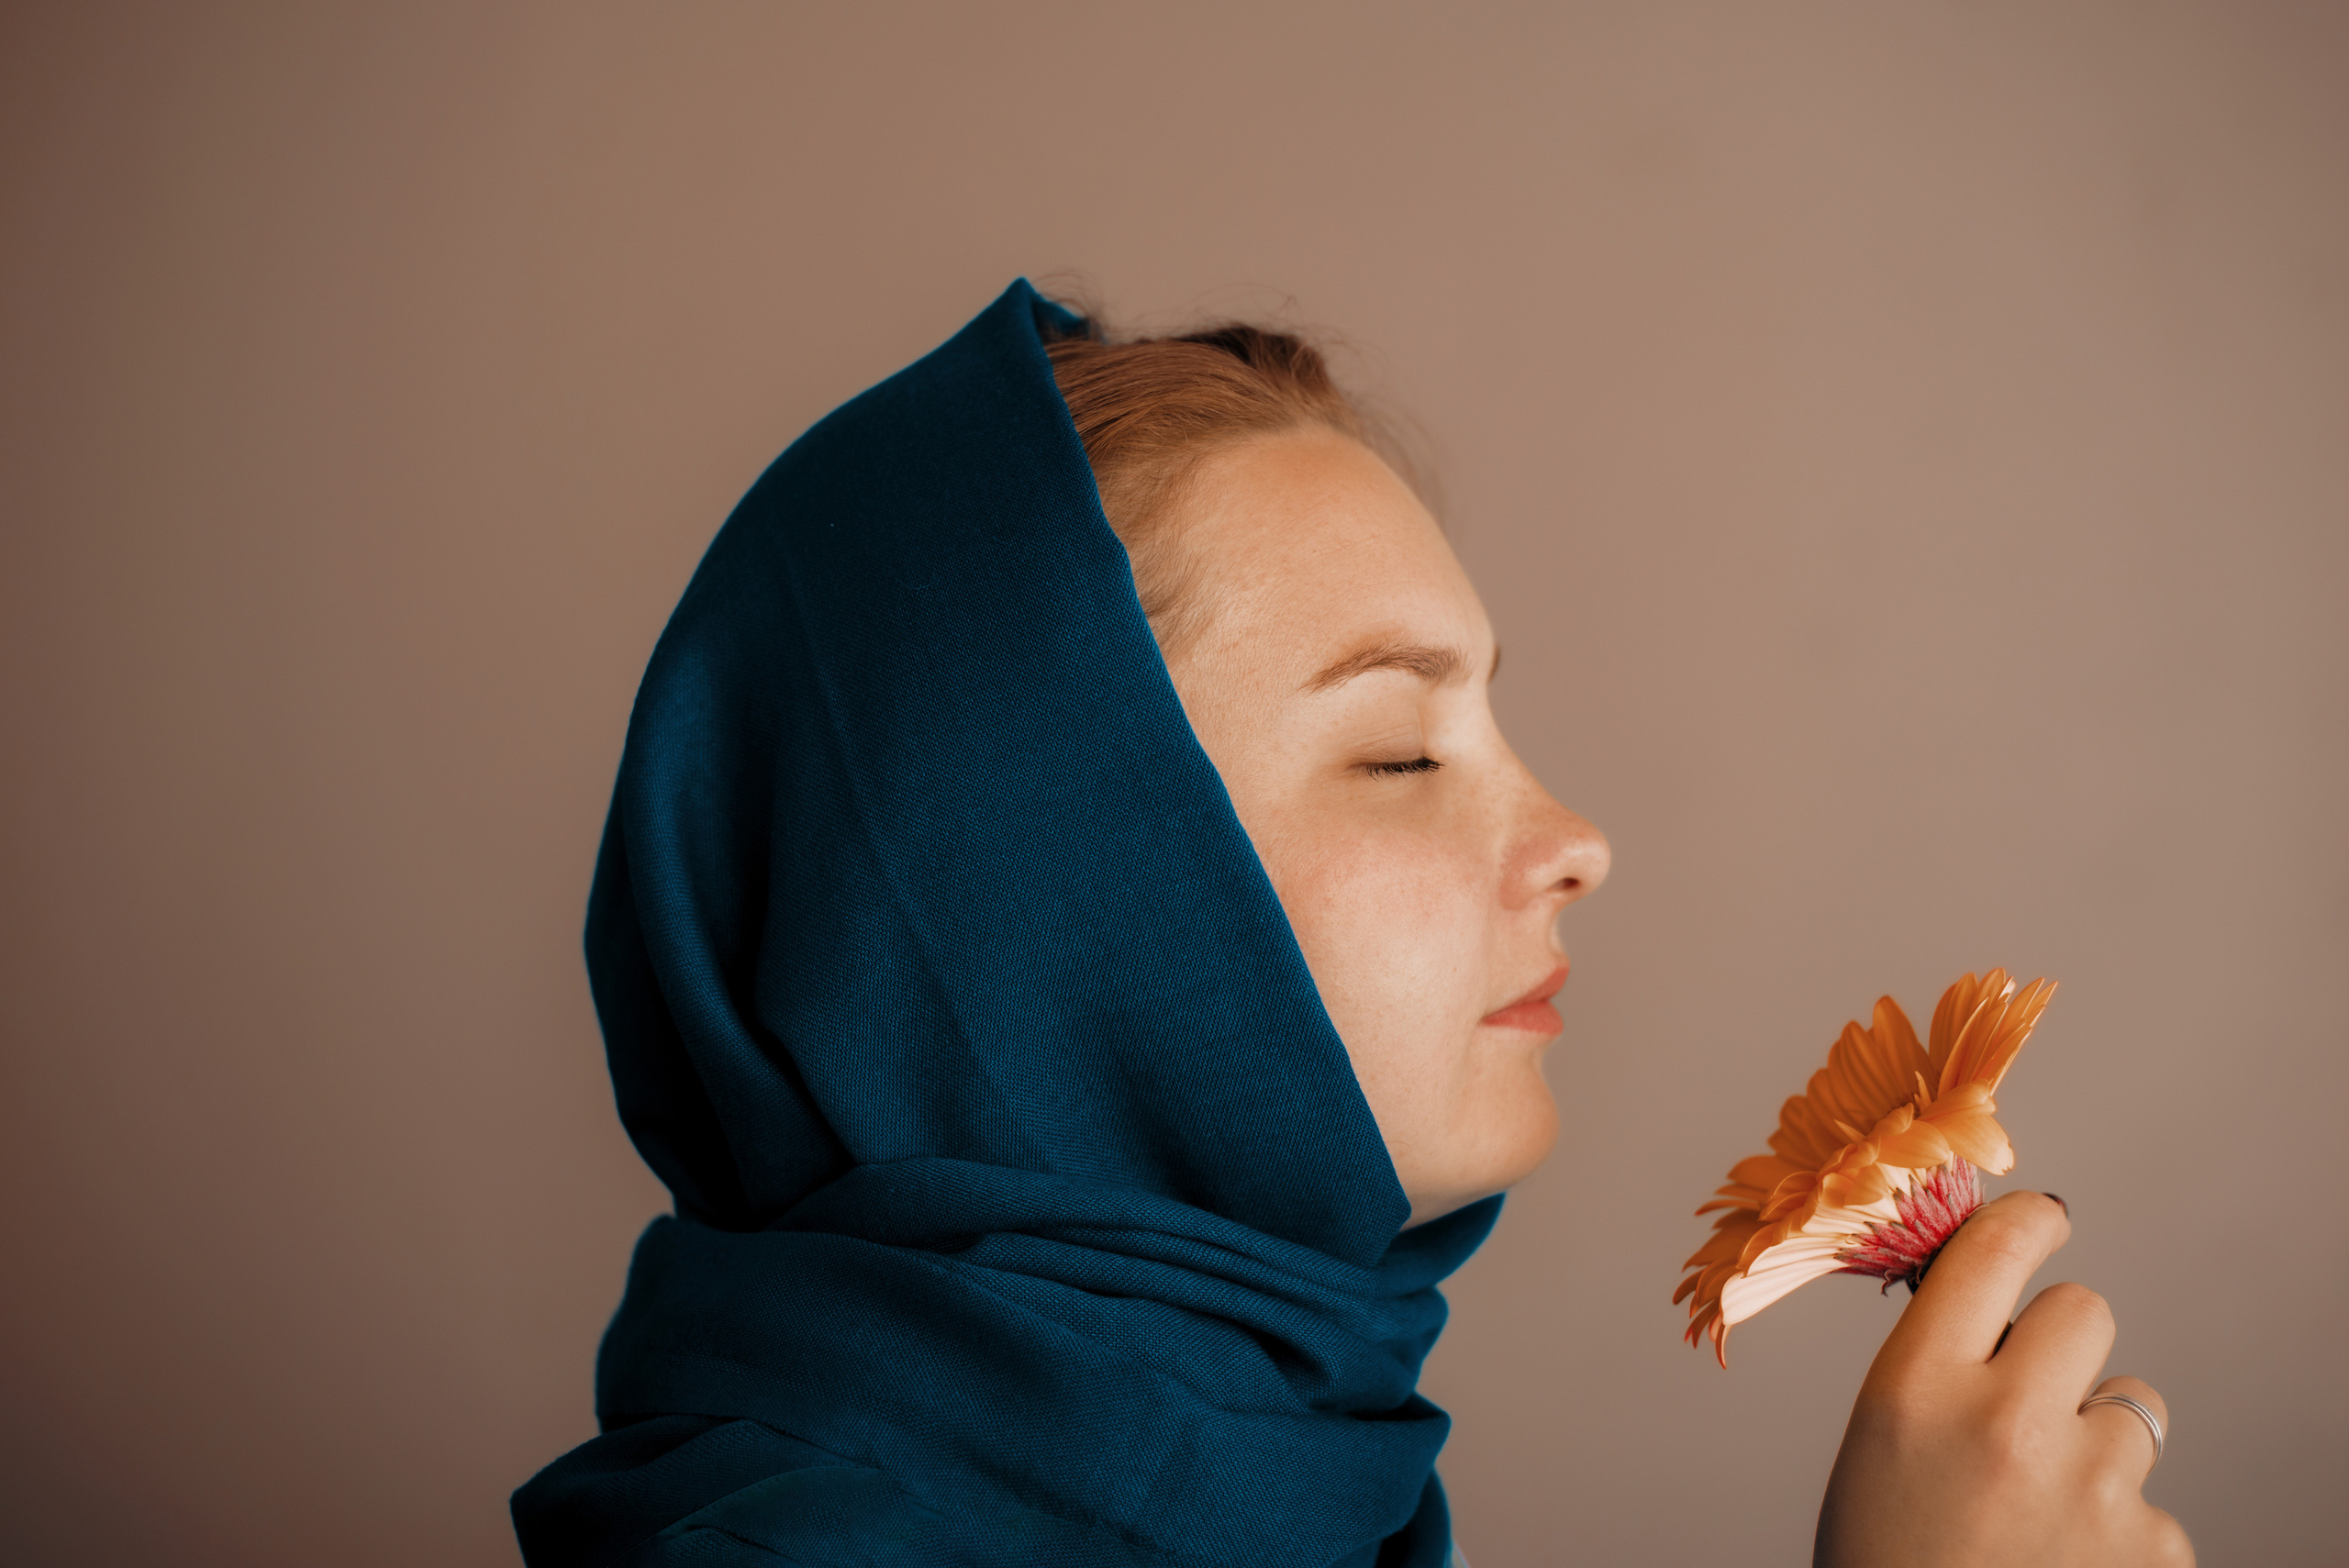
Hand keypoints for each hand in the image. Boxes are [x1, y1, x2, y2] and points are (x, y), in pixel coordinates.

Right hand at [1815, 1191, 2191, 1566]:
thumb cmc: (1888, 1564)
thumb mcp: (1880, 1447)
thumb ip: (1934, 1370)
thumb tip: (1991, 1298)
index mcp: (1916, 1387)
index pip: (1994, 1250)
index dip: (2028, 1223)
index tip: (2043, 1223)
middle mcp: (2005, 1420)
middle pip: (2083, 1312)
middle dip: (2066, 1347)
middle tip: (2033, 1399)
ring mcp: (2089, 1484)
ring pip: (2130, 1408)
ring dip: (2098, 1444)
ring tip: (2041, 1513)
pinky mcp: (2150, 1545)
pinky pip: (2152, 1503)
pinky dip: (2120, 1530)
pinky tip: (2066, 1565)